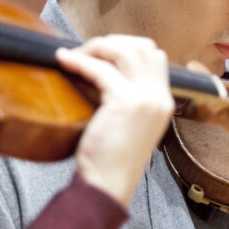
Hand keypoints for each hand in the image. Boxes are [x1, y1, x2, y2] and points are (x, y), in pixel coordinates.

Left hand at [56, 35, 174, 204]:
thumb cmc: (111, 161)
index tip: (103, 54)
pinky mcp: (125, 103)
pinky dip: (80, 61)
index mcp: (163, 103)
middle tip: (87, 51)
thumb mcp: (129, 125)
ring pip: (125, 51)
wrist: (108, 186)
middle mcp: (159, 98)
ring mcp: (145, 100)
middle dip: (113, 42)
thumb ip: (127, 99)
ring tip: (75, 55)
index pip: (154, 57)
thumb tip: (102, 71)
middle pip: (143, 47)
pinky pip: (101, 69)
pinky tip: (65, 61)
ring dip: (96, 48)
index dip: (127, 48)